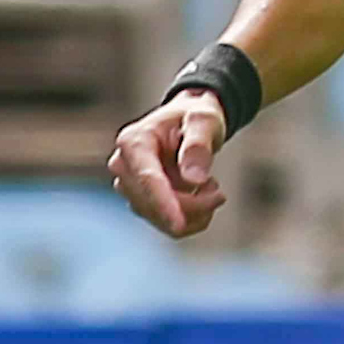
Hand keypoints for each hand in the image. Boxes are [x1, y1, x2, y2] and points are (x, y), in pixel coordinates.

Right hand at [109, 90, 229, 238]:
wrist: (189, 125)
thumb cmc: (195, 118)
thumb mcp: (205, 120)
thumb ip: (199, 145)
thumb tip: (193, 178)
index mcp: (133, 141)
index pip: (147, 179)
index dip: (163, 204)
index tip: (179, 226)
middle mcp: (123, 166)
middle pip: (153, 203)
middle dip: (192, 205)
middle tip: (219, 192)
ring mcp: (129, 187)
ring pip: (160, 219)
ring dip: (194, 212)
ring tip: (211, 187)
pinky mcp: (140, 202)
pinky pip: (165, 225)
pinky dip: (191, 219)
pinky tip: (202, 199)